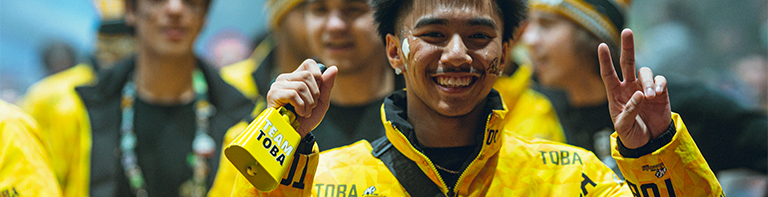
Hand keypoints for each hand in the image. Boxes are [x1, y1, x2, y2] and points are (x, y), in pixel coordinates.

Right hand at [266, 59, 337, 137]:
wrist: (296, 135)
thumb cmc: (306, 120)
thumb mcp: (321, 102)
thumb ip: (326, 85)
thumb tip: (333, 68)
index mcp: (296, 77)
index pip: (310, 63)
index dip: (318, 78)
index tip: (316, 94)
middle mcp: (286, 78)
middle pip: (308, 76)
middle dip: (315, 95)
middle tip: (310, 106)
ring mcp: (278, 85)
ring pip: (301, 86)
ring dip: (308, 104)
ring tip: (304, 112)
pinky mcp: (273, 94)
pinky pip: (293, 94)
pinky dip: (300, 107)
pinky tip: (298, 113)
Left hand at [598, 29, 671, 148]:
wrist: (649, 143)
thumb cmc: (631, 135)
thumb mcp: (623, 127)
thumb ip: (629, 112)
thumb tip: (638, 95)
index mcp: (615, 94)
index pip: (608, 74)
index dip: (605, 60)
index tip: (602, 45)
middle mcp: (629, 87)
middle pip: (627, 62)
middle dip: (628, 46)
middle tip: (627, 31)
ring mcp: (644, 88)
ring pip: (645, 71)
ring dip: (647, 81)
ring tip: (649, 95)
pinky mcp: (660, 92)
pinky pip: (660, 80)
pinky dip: (659, 84)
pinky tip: (656, 94)